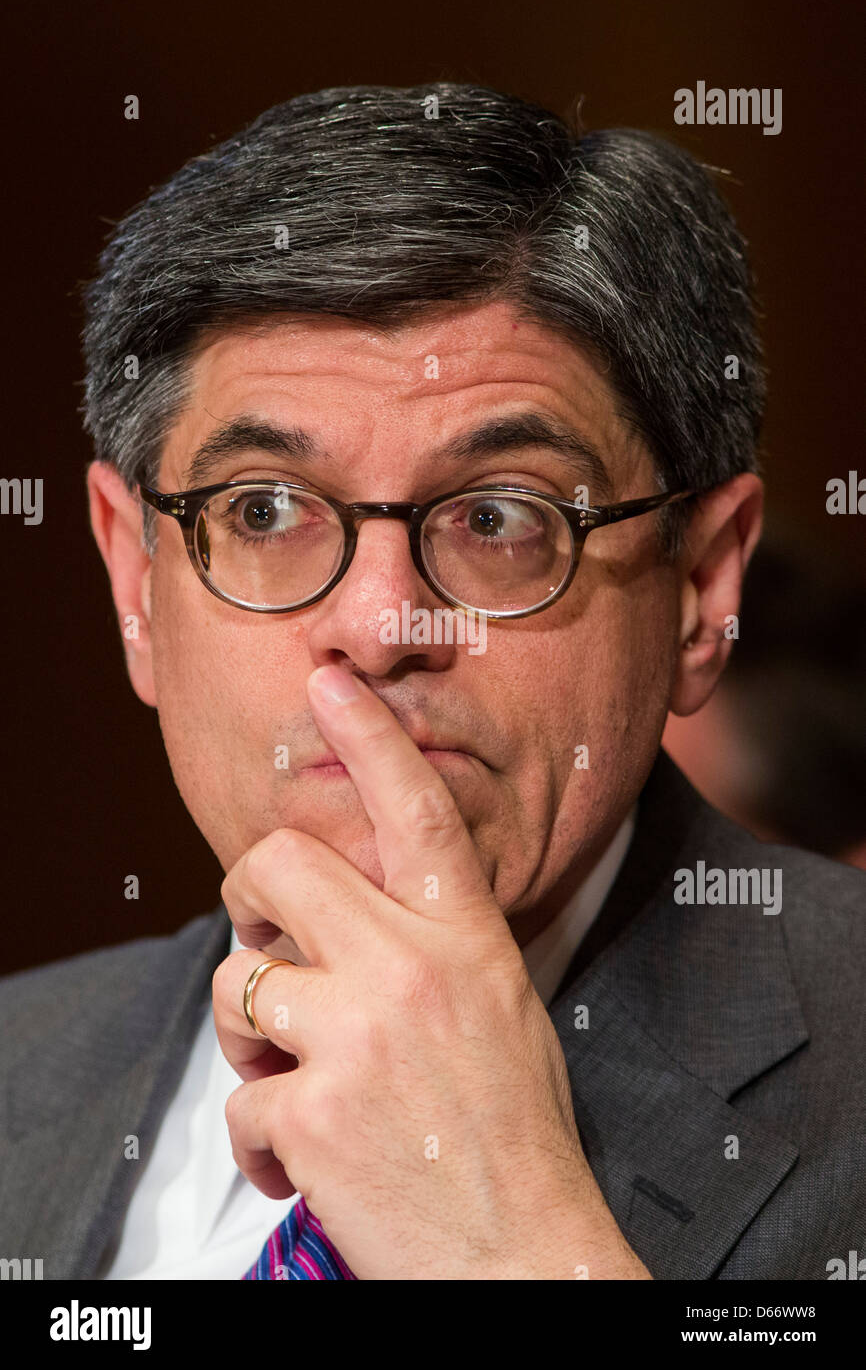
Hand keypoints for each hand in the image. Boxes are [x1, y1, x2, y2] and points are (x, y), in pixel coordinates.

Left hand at [213, 663, 649, 1278]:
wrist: (522, 1251)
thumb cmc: (515, 1132)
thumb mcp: (501, 1009)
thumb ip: (432, 949)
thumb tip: (345, 922)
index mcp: (466, 940)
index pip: (415, 811)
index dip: (370, 737)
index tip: (331, 685)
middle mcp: (409, 970)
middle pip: (278, 868)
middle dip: (247, 895)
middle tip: (260, 936)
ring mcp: (356, 1037)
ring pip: (236, 982)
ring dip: (247, 1032)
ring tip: (290, 1074)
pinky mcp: (311, 1111)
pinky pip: (238, 1095)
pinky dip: (257, 1135)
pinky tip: (300, 1160)